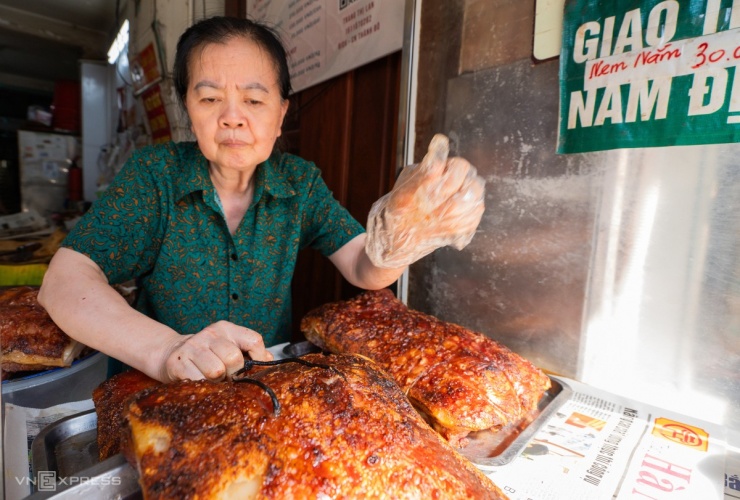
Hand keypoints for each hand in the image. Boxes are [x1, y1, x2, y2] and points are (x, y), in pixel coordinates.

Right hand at [160, 321, 272, 381]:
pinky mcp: (178, 363)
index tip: (254, 370)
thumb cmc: (208, 354)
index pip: (253, 340)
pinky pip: (199, 381)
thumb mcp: (229, 346)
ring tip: (213, 380)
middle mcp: (210, 334)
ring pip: (216, 371)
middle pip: (234, 358)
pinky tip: (200, 382)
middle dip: (234, 374)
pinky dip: (203, 387)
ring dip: (217, 382)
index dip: (259, 358)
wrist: (171, 353)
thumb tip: (269, 362)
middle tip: (228, 379)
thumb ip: (249, 353)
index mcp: (226, 329)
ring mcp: (193, 347)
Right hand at [365, 134, 484, 268]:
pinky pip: (479, 206)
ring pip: (475, 187)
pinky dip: (473, 201)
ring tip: (458, 187)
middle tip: (450, 171)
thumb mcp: (402, 184)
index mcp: (414, 193)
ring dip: (468, 182)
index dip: (439, 149)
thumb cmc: (399, 209)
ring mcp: (450, 220)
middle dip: (456, 166)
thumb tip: (442, 152)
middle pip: (461, 170)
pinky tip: (462, 202)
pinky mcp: (461, 230)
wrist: (398, 243)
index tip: (439, 143)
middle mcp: (433, 208)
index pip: (435, 164)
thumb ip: (423, 168)